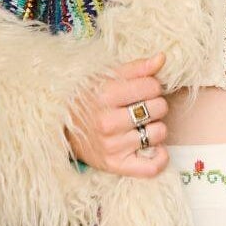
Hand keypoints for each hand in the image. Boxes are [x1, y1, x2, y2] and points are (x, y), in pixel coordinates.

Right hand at [65, 53, 169, 176]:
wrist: (63, 129)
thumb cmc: (89, 99)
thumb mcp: (106, 77)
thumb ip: (136, 68)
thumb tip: (162, 58)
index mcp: (104, 96)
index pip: (153, 86)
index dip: (151, 85)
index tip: (141, 89)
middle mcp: (107, 123)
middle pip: (159, 108)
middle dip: (154, 105)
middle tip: (140, 107)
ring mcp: (112, 146)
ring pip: (159, 133)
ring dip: (155, 127)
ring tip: (140, 125)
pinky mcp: (116, 165)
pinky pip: (152, 167)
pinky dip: (160, 157)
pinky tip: (154, 147)